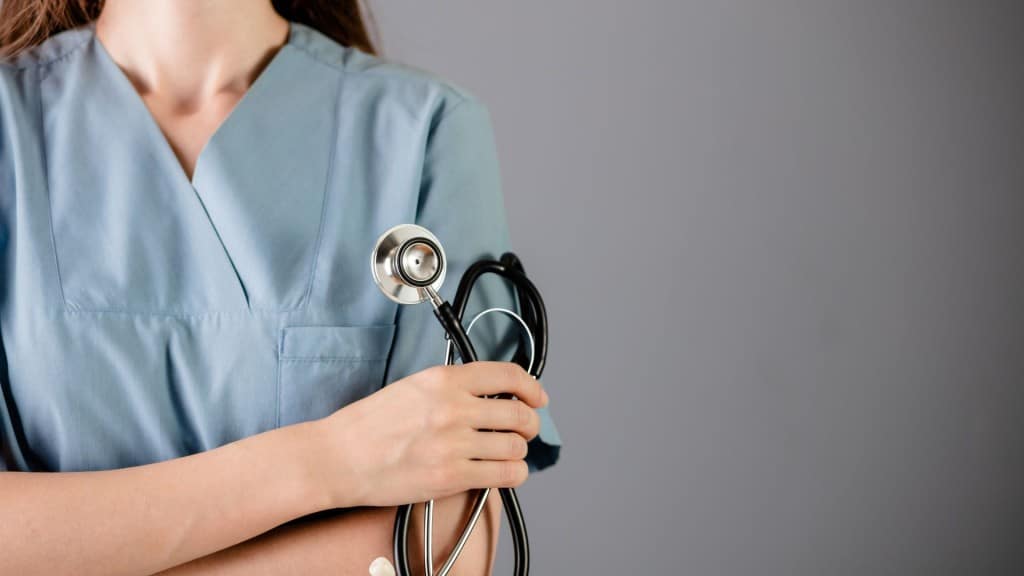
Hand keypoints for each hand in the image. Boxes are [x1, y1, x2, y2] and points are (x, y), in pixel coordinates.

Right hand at [312, 362, 548, 507]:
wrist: (338, 457)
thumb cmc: (369, 425)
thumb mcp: (413, 387)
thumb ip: (453, 388)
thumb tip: (492, 396)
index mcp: (444, 379)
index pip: (508, 375)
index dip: (532, 388)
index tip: (537, 398)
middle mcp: (453, 408)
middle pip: (519, 415)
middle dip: (529, 425)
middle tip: (524, 430)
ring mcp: (453, 443)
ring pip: (515, 447)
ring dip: (518, 452)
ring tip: (507, 453)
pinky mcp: (451, 476)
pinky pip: (504, 475)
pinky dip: (512, 474)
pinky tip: (503, 472)